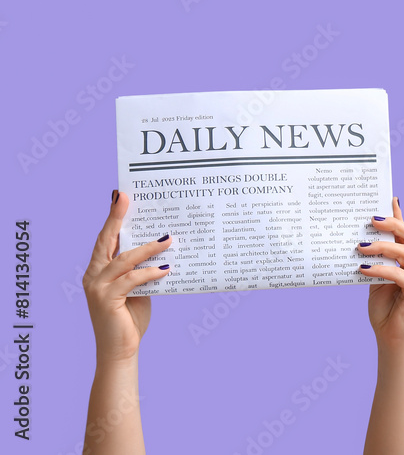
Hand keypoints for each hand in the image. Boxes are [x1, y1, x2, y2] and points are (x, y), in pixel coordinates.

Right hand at [83, 191, 171, 364]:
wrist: (121, 350)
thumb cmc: (130, 318)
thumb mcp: (138, 289)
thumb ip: (141, 271)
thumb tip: (161, 249)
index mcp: (98, 270)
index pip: (105, 239)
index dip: (113, 218)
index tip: (120, 196)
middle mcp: (93, 275)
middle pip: (105, 241)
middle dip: (116, 218)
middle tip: (126, 198)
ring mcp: (96, 287)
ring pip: (123, 259)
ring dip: (147, 248)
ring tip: (168, 239)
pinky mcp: (105, 299)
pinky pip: (132, 279)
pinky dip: (150, 272)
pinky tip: (167, 269)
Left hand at [358, 198, 403, 353]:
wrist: (393, 342)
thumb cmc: (385, 313)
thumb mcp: (377, 281)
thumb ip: (377, 262)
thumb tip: (363, 242)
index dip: (400, 216)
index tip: (390, 199)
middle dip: (394, 223)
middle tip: (371, 219)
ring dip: (382, 246)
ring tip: (361, 246)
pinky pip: (398, 274)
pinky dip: (380, 269)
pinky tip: (363, 268)